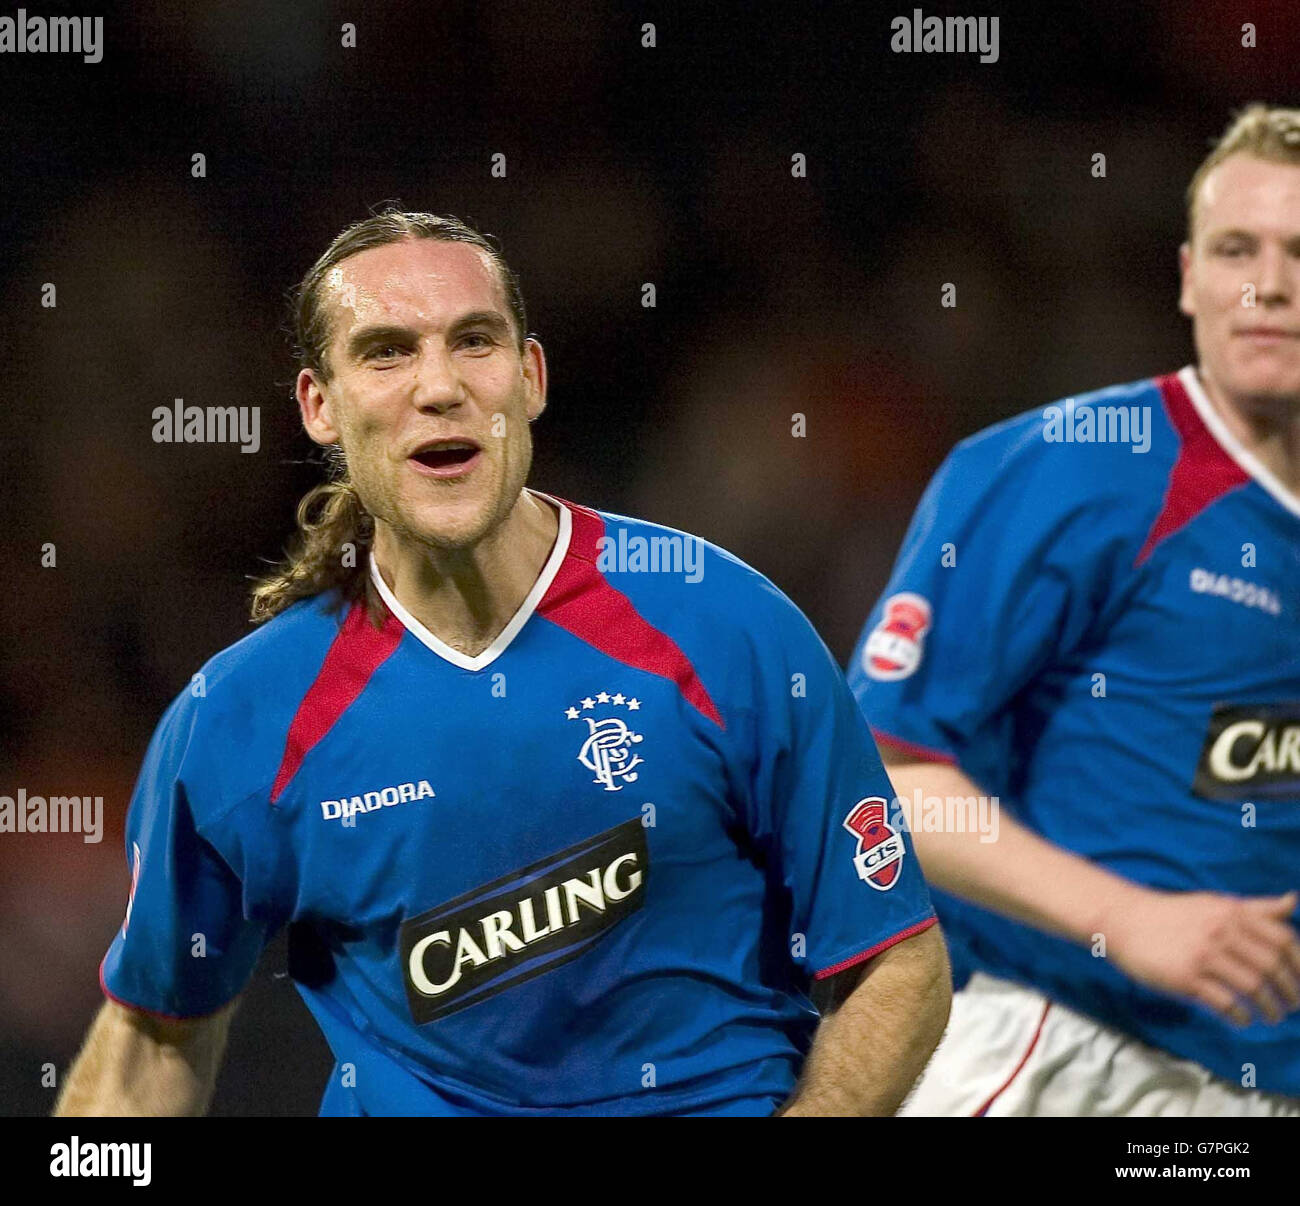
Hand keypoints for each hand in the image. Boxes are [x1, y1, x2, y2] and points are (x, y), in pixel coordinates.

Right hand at [1103, 887, 1299, 1025]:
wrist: (1124, 919)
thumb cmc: (1174, 914)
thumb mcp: (1216, 904)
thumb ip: (1257, 907)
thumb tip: (1294, 900)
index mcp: (1231, 913)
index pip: (1283, 940)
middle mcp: (1220, 931)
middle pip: (1271, 966)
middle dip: (1289, 992)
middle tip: (1292, 1006)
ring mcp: (1202, 955)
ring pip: (1252, 987)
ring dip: (1269, 1008)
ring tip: (1272, 1017)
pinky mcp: (1185, 977)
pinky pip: (1224, 1003)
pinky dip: (1240, 1016)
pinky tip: (1241, 1019)